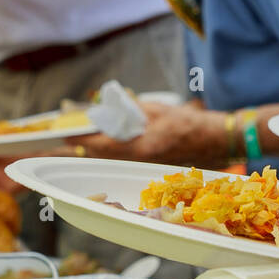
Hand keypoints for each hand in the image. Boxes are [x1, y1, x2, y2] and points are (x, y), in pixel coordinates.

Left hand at [69, 101, 224, 167]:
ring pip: (110, 162)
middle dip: (82, 149)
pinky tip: (102, 149)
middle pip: (101, 158)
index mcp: (140, 148)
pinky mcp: (148, 169)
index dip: (80, 141)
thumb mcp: (156, 110)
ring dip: (94, 153)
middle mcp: (139, 162)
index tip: (65, 134)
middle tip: (65, 140)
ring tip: (78, 145)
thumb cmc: (189, 124)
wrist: (214, 141)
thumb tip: (110, 109)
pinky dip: (109, 155)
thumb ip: (131, 111)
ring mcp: (143, 168)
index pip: (100, 146)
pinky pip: (122, 163)